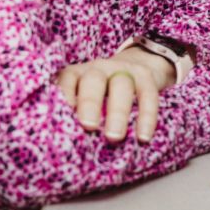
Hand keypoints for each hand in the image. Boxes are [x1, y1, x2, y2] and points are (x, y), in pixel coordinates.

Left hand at [57, 46, 175, 143]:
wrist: (135, 65)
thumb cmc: (99, 95)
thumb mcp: (82, 98)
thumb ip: (72, 115)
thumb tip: (64, 145)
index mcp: (77, 74)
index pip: (67, 80)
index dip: (64, 95)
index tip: (61, 116)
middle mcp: (99, 69)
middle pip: (94, 81)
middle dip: (90, 103)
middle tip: (89, 127)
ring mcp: (124, 70)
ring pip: (122, 86)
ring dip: (118, 112)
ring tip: (114, 137)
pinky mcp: (146, 78)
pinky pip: (148, 96)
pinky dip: (146, 117)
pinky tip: (143, 137)